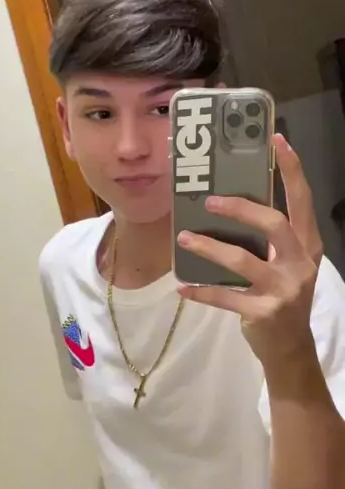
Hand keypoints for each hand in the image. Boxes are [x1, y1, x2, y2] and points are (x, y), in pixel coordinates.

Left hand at [176, 135, 322, 368]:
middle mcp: (300, 264)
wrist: (290, 348)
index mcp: (307, 245)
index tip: (275, 140)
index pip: (302, 200)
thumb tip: (227, 202)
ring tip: (184, 237)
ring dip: (208, 248)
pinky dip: (200, 291)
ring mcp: (283, 290)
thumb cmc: (282, 296)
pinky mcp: (263, 313)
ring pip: (242, 261)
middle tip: (210, 199)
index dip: (291, 169)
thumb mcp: (285, 264)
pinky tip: (182, 287)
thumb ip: (267, 239)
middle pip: (273, 224)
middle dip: (240, 208)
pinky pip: (225, 297)